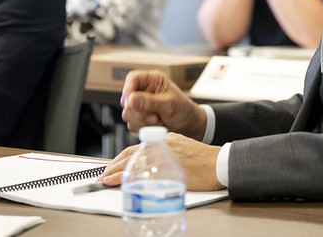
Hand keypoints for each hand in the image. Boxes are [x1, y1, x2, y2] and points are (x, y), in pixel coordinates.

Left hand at [100, 132, 222, 190]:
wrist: (220, 163)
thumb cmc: (206, 161)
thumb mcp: (183, 150)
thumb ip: (168, 154)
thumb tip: (154, 166)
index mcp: (165, 140)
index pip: (138, 147)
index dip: (122, 157)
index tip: (112, 165)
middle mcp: (162, 145)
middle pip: (131, 153)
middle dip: (114, 165)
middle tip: (102, 174)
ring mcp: (163, 155)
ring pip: (133, 162)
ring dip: (116, 171)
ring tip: (105, 180)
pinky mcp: (167, 166)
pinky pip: (142, 171)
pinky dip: (127, 177)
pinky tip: (120, 183)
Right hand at [120, 70, 206, 139]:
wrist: (190, 126)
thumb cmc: (184, 110)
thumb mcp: (169, 105)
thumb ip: (150, 102)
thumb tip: (131, 100)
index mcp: (152, 80)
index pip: (132, 78)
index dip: (128, 90)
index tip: (131, 103)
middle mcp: (144, 91)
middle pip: (127, 98)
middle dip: (138, 111)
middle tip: (154, 117)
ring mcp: (141, 105)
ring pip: (128, 113)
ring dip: (141, 121)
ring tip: (158, 121)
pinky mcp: (140, 117)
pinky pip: (132, 123)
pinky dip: (143, 127)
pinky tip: (156, 126)